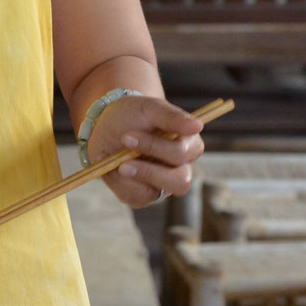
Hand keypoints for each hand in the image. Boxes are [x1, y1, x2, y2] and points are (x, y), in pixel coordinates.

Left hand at [86, 94, 205, 208]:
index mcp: (189, 145)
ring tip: (115, 163)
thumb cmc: (134, 114)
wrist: (107, 124)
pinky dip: (118, 183)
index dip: (154, 147)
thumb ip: (171, 116)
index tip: (127, 136)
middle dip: (148, 172)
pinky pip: (135, 198)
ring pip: (155, 194)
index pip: (181, 154)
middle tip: (122, 163)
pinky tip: (111, 167)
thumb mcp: (149, 108)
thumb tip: (197, 125)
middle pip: (180, 182)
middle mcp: (181, 168)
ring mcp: (163, 184)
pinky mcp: (144, 194)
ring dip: (130, 178)